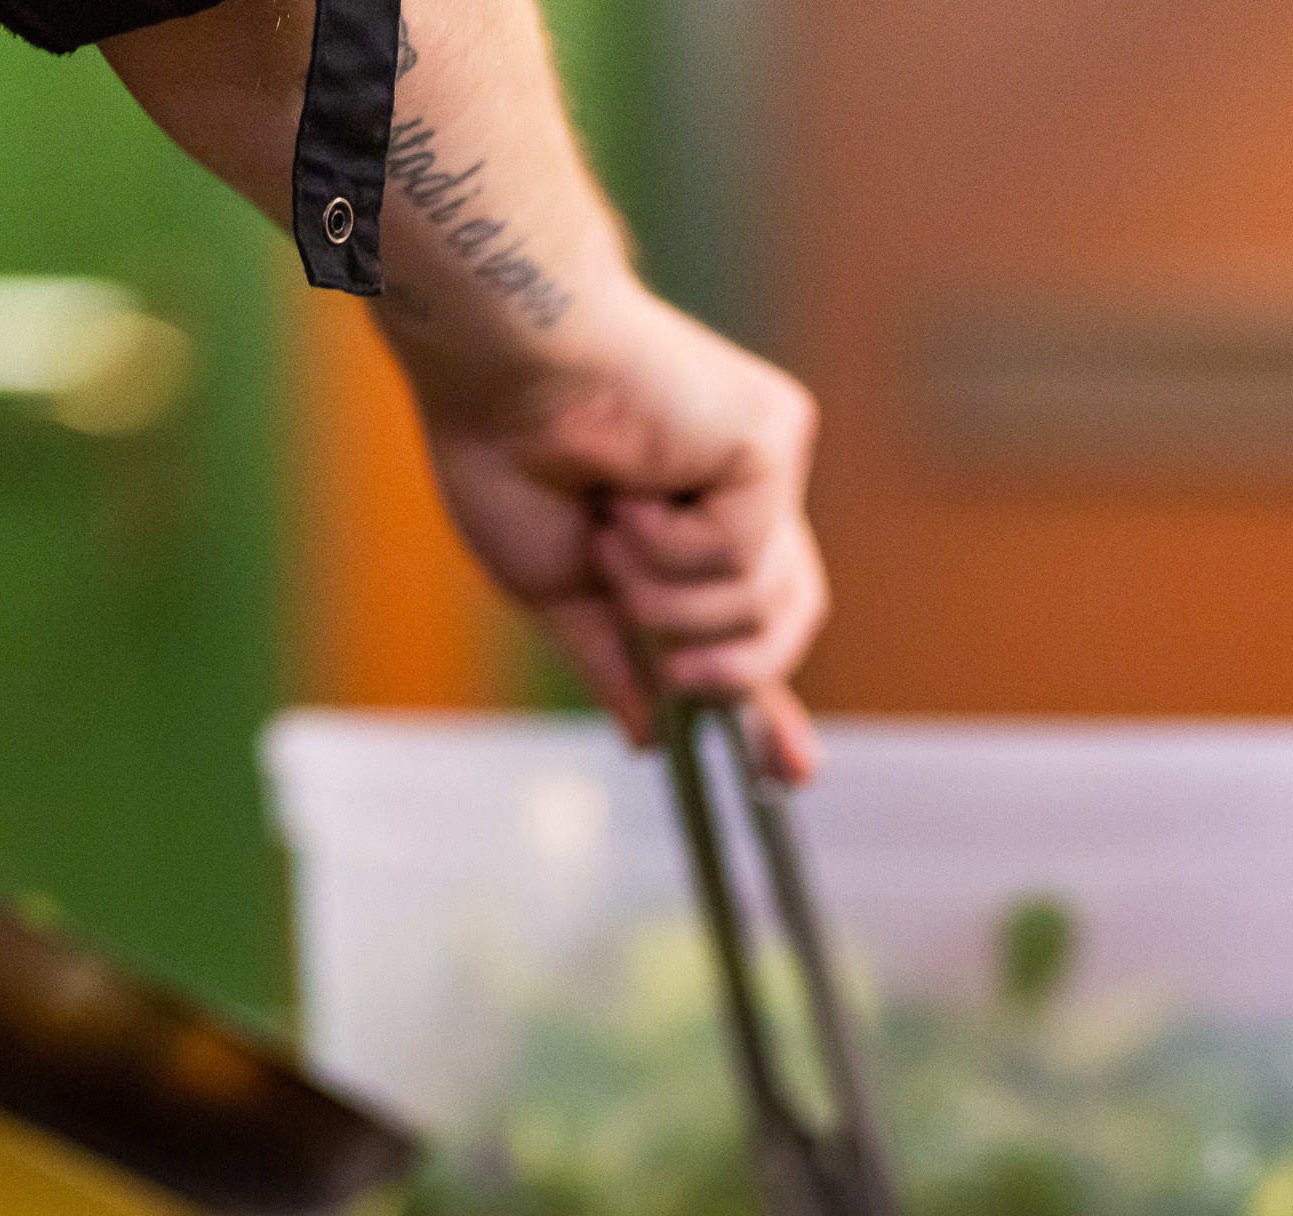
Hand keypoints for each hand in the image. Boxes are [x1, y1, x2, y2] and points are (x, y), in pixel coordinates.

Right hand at [415, 278, 828, 781]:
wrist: (499, 365)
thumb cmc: (505, 452)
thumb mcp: (558, 593)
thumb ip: (616, 664)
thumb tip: (649, 739)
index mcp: (693, 535)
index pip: (756, 631)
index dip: (772, 707)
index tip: (793, 772)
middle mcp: (740, 500)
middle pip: (785, 625)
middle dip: (728, 666)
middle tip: (666, 654)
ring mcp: (763, 470)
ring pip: (759, 604)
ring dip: (666, 597)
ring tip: (611, 528)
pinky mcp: (773, 440)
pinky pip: (743, 555)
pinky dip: (671, 547)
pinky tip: (632, 490)